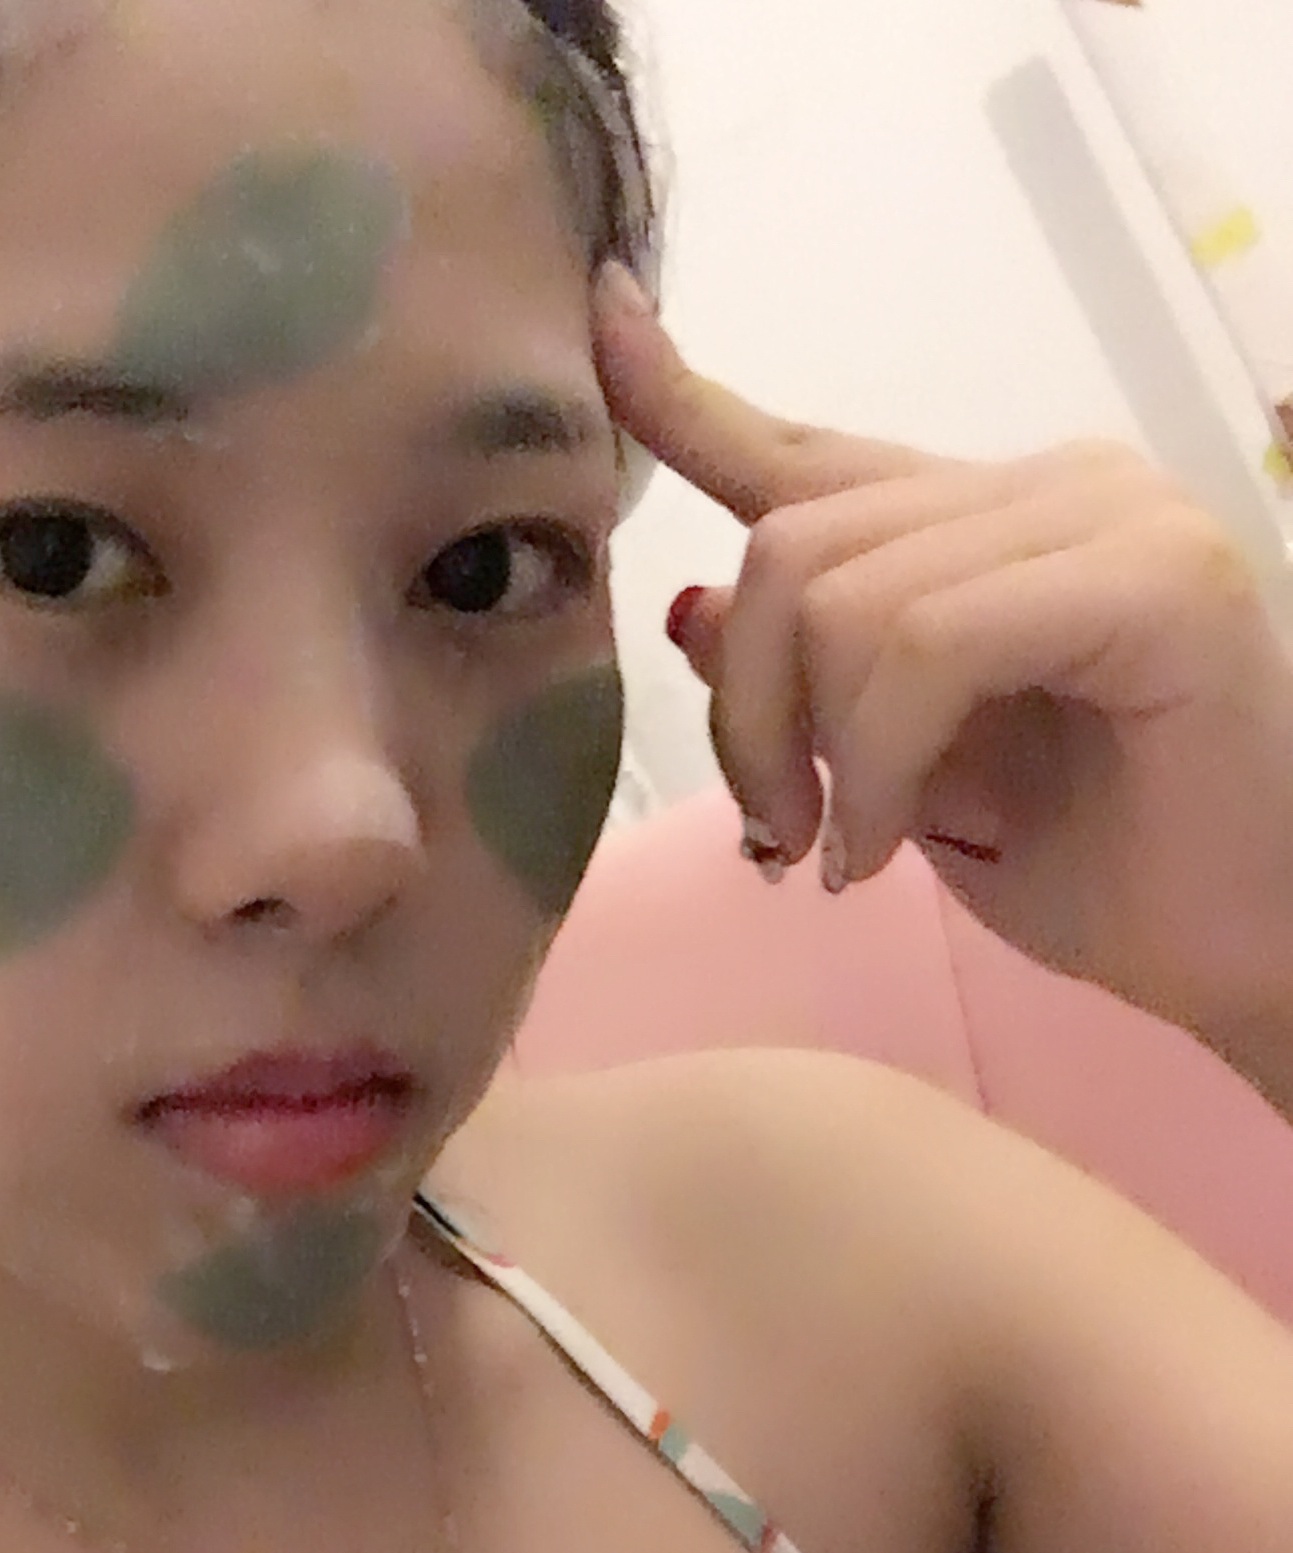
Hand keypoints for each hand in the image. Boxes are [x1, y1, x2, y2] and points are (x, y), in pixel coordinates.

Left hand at [595, 264, 1292, 1069]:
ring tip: (857, 852)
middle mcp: (1049, 485)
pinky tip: (895, 846)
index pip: (808, 452)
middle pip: (789, 542)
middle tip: (782, 834)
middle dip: (749, 711)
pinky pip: (932, 642)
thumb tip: (688, 603)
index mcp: (986, 523)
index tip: (605, 322)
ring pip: (846, 594)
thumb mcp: (905, 779)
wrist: (1253, 951)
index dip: (688, 401)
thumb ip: (816, 684)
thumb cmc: (1104, 872)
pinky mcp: (1153, 578)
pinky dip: (885, 762)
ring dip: (820, 757)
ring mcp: (1109, 516)